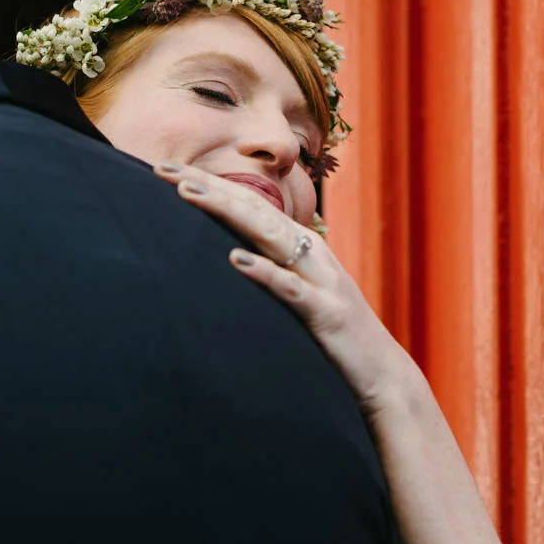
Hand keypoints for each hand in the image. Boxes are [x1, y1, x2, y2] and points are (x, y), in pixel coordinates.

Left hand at [154, 163, 418, 411]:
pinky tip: (235, 260)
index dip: (208, 183)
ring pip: (270, 236)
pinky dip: (265, 273)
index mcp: (299, 246)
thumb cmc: (331, 334)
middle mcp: (309, 253)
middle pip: (253, 208)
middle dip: (208, 185)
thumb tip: (222, 256)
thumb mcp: (295, 293)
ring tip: (187, 194)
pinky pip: (292, 290)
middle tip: (162, 168)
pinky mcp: (328, 314)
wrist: (382, 375)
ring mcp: (320, 280)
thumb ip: (267, 269)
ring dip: (228, 211)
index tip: (164, 168)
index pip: (248, 204)